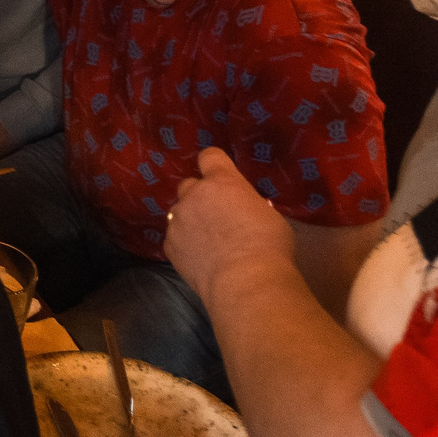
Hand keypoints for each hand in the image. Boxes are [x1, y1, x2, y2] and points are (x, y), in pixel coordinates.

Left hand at [162, 148, 294, 305]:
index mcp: (222, 181)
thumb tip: (245, 211)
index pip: (209, 156)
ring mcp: (178, 219)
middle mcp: (194, 195)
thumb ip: (249, 206)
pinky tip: (200, 258)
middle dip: (200, 195)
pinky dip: (184, 244)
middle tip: (216, 214)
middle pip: (189, 184)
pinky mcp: (169, 245)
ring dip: (190, 220)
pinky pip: (175, 238)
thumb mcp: (268, 216)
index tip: (219, 174)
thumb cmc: (268, 244)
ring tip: (208, 241)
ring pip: (179, 212)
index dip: (213, 163)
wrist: (245, 279)